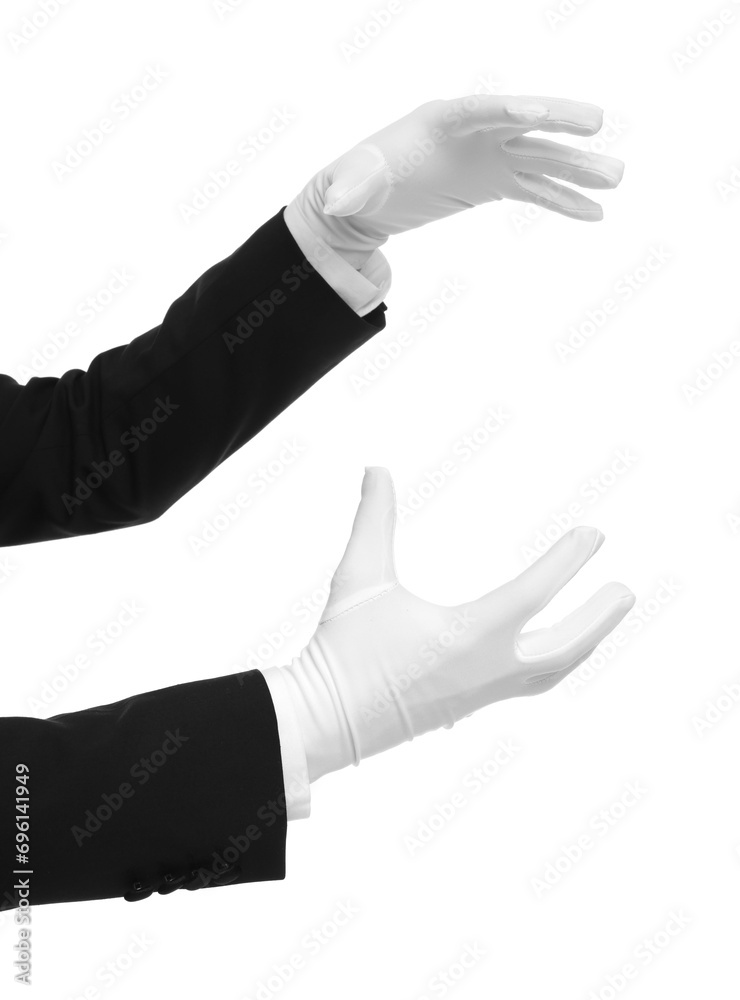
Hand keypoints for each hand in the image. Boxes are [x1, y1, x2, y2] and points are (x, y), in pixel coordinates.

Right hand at [280, 468, 634, 779]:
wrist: (323, 721)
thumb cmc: (341, 649)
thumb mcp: (358, 577)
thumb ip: (373, 519)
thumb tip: (375, 468)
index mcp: (467, 636)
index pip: (536, 593)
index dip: (568, 560)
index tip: (594, 535)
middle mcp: (486, 670)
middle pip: (565, 648)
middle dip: (598, 617)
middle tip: (625, 591)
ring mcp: (482, 694)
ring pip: (551, 673)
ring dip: (582, 645)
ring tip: (600, 623)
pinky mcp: (470, 706)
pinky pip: (528, 684)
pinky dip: (552, 663)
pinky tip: (546, 651)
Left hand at [285, 95, 624, 266]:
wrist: (367, 200)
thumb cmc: (358, 181)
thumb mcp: (350, 184)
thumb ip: (351, 187)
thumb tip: (339, 203)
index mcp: (440, 120)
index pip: (481, 110)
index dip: (509, 111)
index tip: (538, 115)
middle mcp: (474, 131)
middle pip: (523, 123)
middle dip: (559, 122)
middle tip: (598, 125)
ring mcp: (489, 155)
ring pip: (540, 158)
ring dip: (577, 169)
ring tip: (617, 177)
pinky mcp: (495, 181)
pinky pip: (536, 189)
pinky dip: (563, 201)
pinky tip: (594, 214)